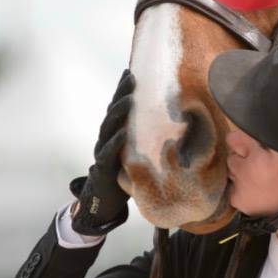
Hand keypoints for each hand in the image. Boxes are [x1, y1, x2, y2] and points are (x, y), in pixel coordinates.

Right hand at [70, 68, 134, 234]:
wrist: (103, 206)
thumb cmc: (124, 177)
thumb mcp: (137, 154)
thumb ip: (146, 139)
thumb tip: (175, 124)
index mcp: (114, 134)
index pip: (118, 108)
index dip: (123, 90)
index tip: (130, 71)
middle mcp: (106, 140)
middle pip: (113, 112)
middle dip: (121, 94)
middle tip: (130, 77)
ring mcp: (102, 153)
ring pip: (108, 128)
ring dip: (118, 112)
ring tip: (128, 99)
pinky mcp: (103, 169)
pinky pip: (108, 153)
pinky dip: (115, 142)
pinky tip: (123, 133)